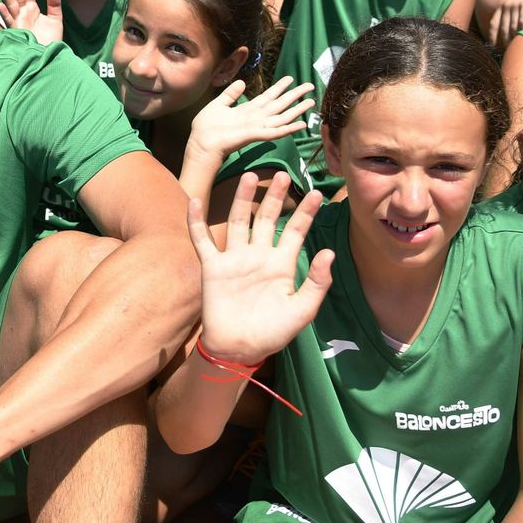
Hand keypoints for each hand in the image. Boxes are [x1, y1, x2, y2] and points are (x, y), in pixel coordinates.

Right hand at [0, 0, 62, 45]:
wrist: (48, 56)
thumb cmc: (51, 41)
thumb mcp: (56, 19)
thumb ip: (54, 4)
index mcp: (32, 9)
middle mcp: (23, 13)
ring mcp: (18, 22)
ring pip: (11, 3)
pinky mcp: (17, 32)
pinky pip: (10, 21)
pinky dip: (5, 13)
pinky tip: (1, 4)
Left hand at [186, 77, 314, 168]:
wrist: (201, 143)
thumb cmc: (206, 127)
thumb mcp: (218, 104)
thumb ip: (230, 94)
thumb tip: (242, 82)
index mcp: (247, 110)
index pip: (267, 96)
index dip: (279, 87)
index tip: (291, 78)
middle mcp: (256, 118)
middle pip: (279, 104)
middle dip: (295, 95)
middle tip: (310, 86)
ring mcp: (257, 127)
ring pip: (282, 116)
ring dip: (297, 110)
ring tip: (312, 102)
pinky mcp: (256, 135)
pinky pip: (276, 131)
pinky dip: (289, 128)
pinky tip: (302, 124)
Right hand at [188, 171, 333, 365]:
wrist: (239, 348)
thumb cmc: (273, 332)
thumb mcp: (303, 310)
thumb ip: (317, 282)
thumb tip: (328, 252)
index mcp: (282, 264)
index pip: (296, 231)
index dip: (306, 213)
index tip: (318, 193)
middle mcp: (258, 256)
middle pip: (267, 218)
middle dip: (276, 197)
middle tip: (283, 174)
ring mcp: (234, 259)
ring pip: (239, 221)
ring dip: (243, 198)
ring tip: (249, 175)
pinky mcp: (213, 266)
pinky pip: (202, 239)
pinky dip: (196, 221)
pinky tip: (194, 201)